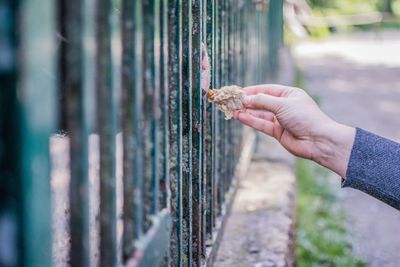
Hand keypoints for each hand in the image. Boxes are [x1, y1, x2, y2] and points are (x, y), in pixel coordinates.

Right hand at [234, 84, 355, 176]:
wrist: (318, 140)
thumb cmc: (304, 117)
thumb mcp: (282, 104)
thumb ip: (262, 101)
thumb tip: (245, 99)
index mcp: (289, 94)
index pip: (266, 90)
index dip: (252, 90)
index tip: (238, 92)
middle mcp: (284, 106)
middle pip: (261, 102)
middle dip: (247, 102)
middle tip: (231, 101)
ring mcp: (280, 119)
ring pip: (260, 114)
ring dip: (246, 112)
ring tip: (232, 110)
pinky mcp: (277, 132)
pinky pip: (261, 124)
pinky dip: (251, 120)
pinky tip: (240, 117)